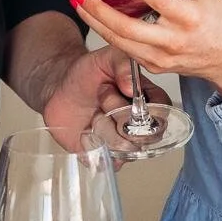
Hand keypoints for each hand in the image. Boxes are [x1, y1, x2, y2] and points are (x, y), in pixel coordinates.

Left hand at [34, 44, 168, 152]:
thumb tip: (132, 88)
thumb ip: (122, 64)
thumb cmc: (86, 74)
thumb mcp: (106, 58)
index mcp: (148, 100)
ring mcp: (124, 141)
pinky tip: (86, 131)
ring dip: (103, 129)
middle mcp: (140, 124)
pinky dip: (94, 147)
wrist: (58, 90)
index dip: (145, 106)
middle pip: (144, 134)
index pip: (163, 112)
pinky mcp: (106, 155)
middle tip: (103, 98)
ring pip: (125, 149)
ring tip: (93, 114)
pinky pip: (108, 162)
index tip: (125, 92)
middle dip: (118, 114)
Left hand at [71, 0, 221, 98]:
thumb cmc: (219, 21)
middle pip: (128, 28)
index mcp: (188, 17)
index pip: (159, 0)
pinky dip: (107, 33)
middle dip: (99, 11)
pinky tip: (94, 19)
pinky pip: (125, 49)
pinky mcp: (153, 66)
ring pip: (120, 42)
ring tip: (78, 4)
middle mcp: (173, 40)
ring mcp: (161, 57)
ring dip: (95, 23)